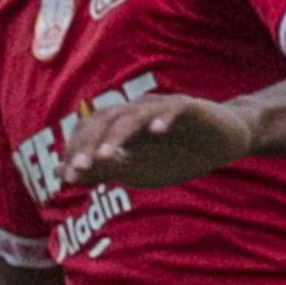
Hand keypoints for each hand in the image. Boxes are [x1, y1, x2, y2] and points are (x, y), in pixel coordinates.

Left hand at [64, 91, 257, 190]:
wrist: (224, 141)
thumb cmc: (177, 154)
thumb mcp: (136, 169)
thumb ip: (102, 169)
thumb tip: (62, 174)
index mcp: (121, 124)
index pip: (89, 130)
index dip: (76, 150)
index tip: (66, 177)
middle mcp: (137, 111)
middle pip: (105, 120)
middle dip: (89, 144)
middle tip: (78, 169)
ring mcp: (163, 108)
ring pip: (134, 116)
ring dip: (117, 136)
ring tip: (106, 156)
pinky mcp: (191, 107)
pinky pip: (175, 109)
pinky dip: (164, 119)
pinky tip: (157, 133)